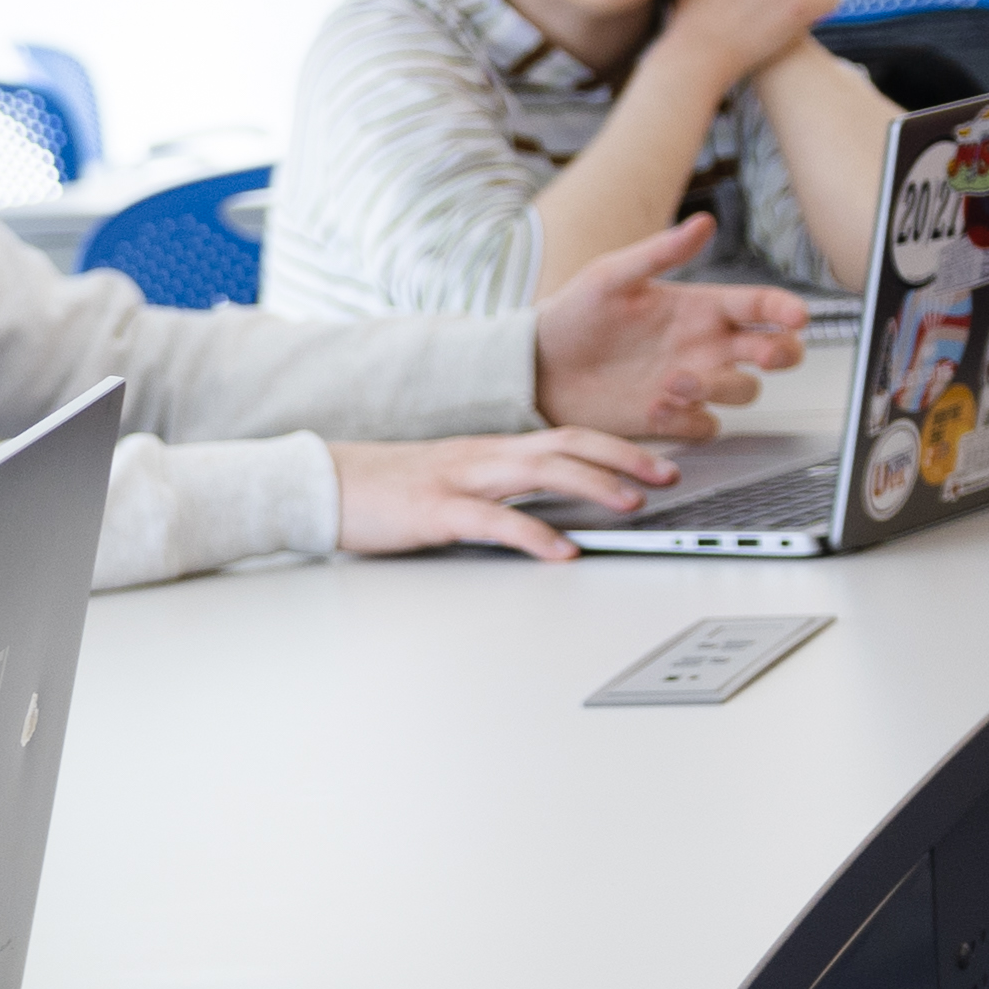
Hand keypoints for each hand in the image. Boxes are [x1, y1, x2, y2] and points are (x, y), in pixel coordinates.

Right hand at [333, 428, 675, 562]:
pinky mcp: (434, 511)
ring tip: (631, 503)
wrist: (319, 483)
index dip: (619, 446)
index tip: (660, 461)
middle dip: (624, 457)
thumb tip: (544, 506)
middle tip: (669, 475)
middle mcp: (482, 457)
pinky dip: (534, 535)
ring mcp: (459, 481)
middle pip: (566, 444)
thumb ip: (496, 488)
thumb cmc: (382, 489)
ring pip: (540, 472)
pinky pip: (494, 521)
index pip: (566, 437)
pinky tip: (561, 551)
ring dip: (592, 484)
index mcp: (489, 451)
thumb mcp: (450, 480)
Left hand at [532, 215, 808, 439]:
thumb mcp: (611, 277)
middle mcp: (705, 346)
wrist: (535, 367)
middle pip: (774, 353)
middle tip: (761, 355)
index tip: (795, 316)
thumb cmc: (573, 316)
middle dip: (781, 354)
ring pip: (744, 392)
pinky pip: (705, 426)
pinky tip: (655, 406)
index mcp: (701, 308)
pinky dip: (691, 419)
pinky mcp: (671, 418)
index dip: (786, 309)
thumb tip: (702, 222)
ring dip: (720, 388)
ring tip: (672, 382)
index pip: (761, 305)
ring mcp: (692, 384)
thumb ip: (659, 253)